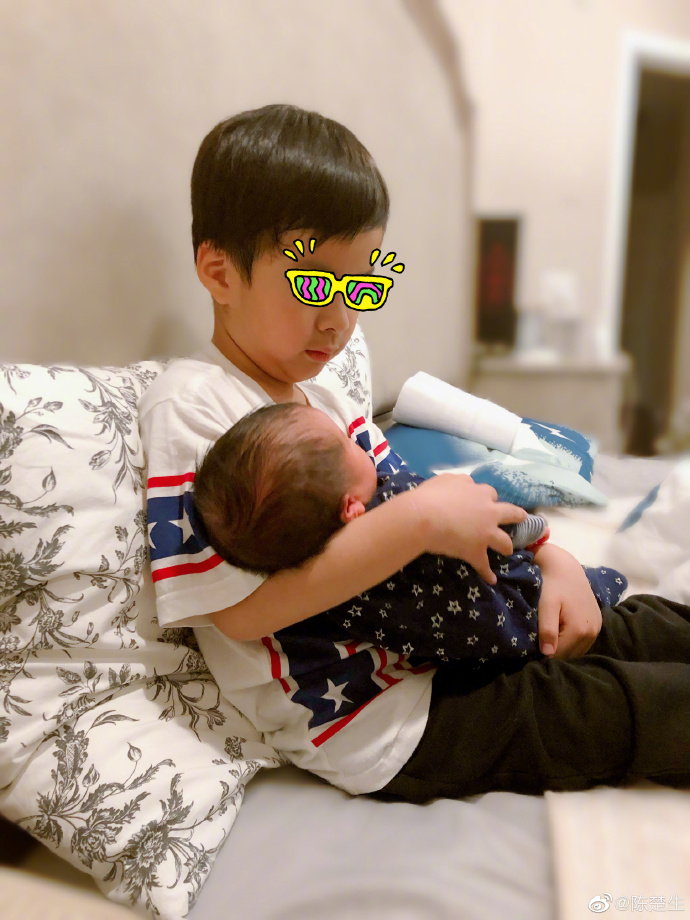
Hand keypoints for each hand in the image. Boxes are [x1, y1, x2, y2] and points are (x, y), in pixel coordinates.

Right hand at [411, 473, 526, 582]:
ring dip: (506, 546)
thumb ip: (460, 482)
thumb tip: (466, 484)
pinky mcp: (476, 551)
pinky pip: (484, 565)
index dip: (488, 498)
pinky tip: (491, 580)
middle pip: (509, 513)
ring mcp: (485, 533)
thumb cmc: (430, 496)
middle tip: (521, 517)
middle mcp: (488, 511)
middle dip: (516, 515)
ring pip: (504, 541)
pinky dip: (487, 573)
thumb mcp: (447, 480)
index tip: (485, 500)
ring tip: (508, 550)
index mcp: (479, 493)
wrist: (423, 517)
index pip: (490, 493)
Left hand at [533, 543, 601, 657]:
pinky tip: (560, 635)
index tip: (532, 652)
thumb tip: (547, 654)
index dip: (544, 656)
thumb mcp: (546, 605)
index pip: (560, 655)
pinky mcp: (597, 623)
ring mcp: (597, 628)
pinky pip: (584, 642)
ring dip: (564, 649)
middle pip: (570, 655)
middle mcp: (592, 632)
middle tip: (539, 646)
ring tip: (549, 640)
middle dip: (555, 653)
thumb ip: (547, 629)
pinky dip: (572, 643)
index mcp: (580, 630)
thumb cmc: (552, 585)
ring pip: (578, 650)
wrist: (566, 568)